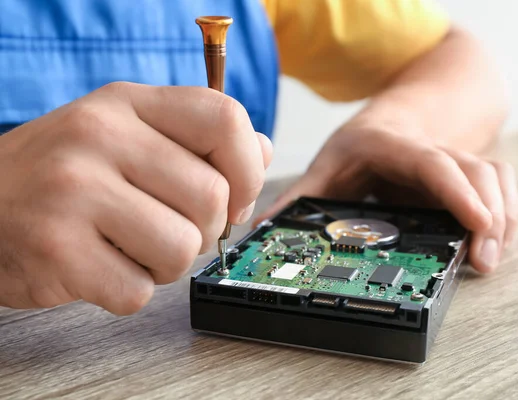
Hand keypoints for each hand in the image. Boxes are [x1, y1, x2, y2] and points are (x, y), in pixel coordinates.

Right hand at [0, 82, 271, 314]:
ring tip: (132, 247)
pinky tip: (102, 267)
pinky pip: (140, 290)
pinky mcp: (56, 250)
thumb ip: (197, 139)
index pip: (225, 119)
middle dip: (204, 229)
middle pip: (212, 198)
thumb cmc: (65, 173)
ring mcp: (74, 192)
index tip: (235, 195)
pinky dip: (130, 290)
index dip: (248, 167)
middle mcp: (100, 137)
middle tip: (168, 226)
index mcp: (128, 103)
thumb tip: (260, 153)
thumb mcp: (128, 132)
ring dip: (168, 263)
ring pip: (182, 248)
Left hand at [256, 125, 517, 272]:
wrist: (395, 117)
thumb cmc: (360, 144)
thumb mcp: (325, 165)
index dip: (456, 190)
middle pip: (473, 172)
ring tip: (489, 259)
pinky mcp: (467, 174)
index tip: (475, 223)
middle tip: (481, 261)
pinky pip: (501, 185)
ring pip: (494, 177)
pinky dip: (508, 213)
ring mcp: (453, 159)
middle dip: (485, 215)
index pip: (430, 162)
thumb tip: (262, 230)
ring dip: (502, 217)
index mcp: (391, 144)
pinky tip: (497, 241)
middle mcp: (429, 148)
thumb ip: (300, 197)